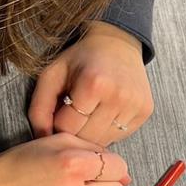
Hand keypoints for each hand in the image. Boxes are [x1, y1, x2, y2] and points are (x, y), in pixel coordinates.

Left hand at [28, 22, 153, 146]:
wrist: (117, 44)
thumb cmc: (81, 58)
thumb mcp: (52, 75)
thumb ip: (39, 108)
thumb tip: (42, 139)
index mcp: (93, 84)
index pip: (67, 128)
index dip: (57, 124)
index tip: (59, 113)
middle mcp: (118, 96)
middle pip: (86, 138)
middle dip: (74, 131)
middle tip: (72, 115)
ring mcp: (135, 105)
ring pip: (103, 141)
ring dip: (91, 134)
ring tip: (87, 115)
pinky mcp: (145, 111)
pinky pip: (120, 136)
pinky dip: (108, 131)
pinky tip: (104, 114)